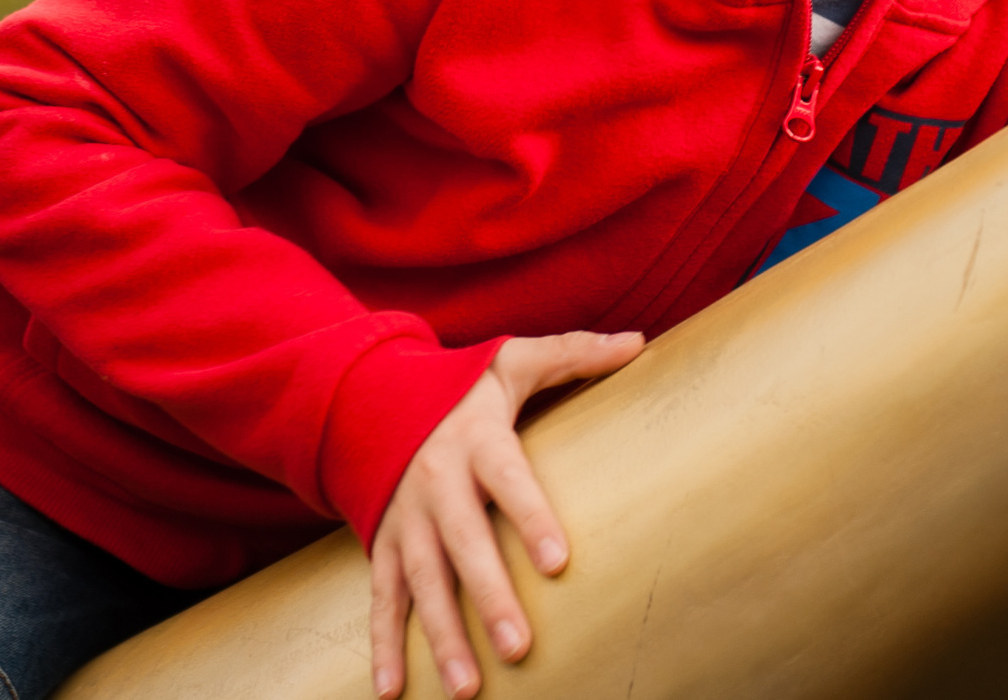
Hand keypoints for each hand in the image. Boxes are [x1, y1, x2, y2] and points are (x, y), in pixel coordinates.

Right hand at [370, 330, 644, 698]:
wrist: (369, 397)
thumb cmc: (460, 388)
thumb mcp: (512, 361)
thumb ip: (572, 354)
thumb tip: (638, 342)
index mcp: (474, 441)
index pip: (507, 479)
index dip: (531, 517)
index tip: (559, 561)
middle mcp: (435, 484)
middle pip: (462, 545)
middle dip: (489, 597)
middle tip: (519, 646)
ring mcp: (405, 520)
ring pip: (421, 583)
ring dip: (442, 636)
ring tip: (468, 688)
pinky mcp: (383, 545)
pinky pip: (382, 599)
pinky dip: (383, 646)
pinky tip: (392, 692)